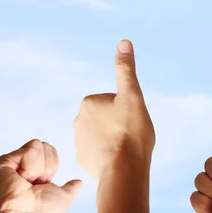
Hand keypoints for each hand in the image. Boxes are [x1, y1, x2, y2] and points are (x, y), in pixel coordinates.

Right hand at [0, 140, 82, 212]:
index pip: (50, 150)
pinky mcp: (4, 162)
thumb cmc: (44, 211)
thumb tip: (79, 182)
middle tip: (36, 183)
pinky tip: (22, 180)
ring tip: (28, 183)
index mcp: (36, 171)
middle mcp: (23, 165)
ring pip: (36, 145)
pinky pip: (28, 151)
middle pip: (43, 144)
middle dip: (47, 165)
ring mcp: (13, 162)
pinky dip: (30, 167)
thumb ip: (71, 187)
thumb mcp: (64, 196)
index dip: (52, 166)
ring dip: (39, 168)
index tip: (44, 183)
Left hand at [74, 40, 154, 180]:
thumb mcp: (133, 96)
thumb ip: (126, 69)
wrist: (124, 170)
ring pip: (102, 135)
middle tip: (130, 133)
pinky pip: (98, 152)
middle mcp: (78, 120)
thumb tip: (124, 42)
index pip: (112, 100)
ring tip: (125, 147)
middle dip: (117, 124)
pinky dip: (108, 155)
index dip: (125, 109)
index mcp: (89, 102)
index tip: (131, 119)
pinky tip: (118, 159)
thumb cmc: (131, 132)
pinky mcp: (83, 160)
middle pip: (106, 117)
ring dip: (113, 139)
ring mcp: (79, 141)